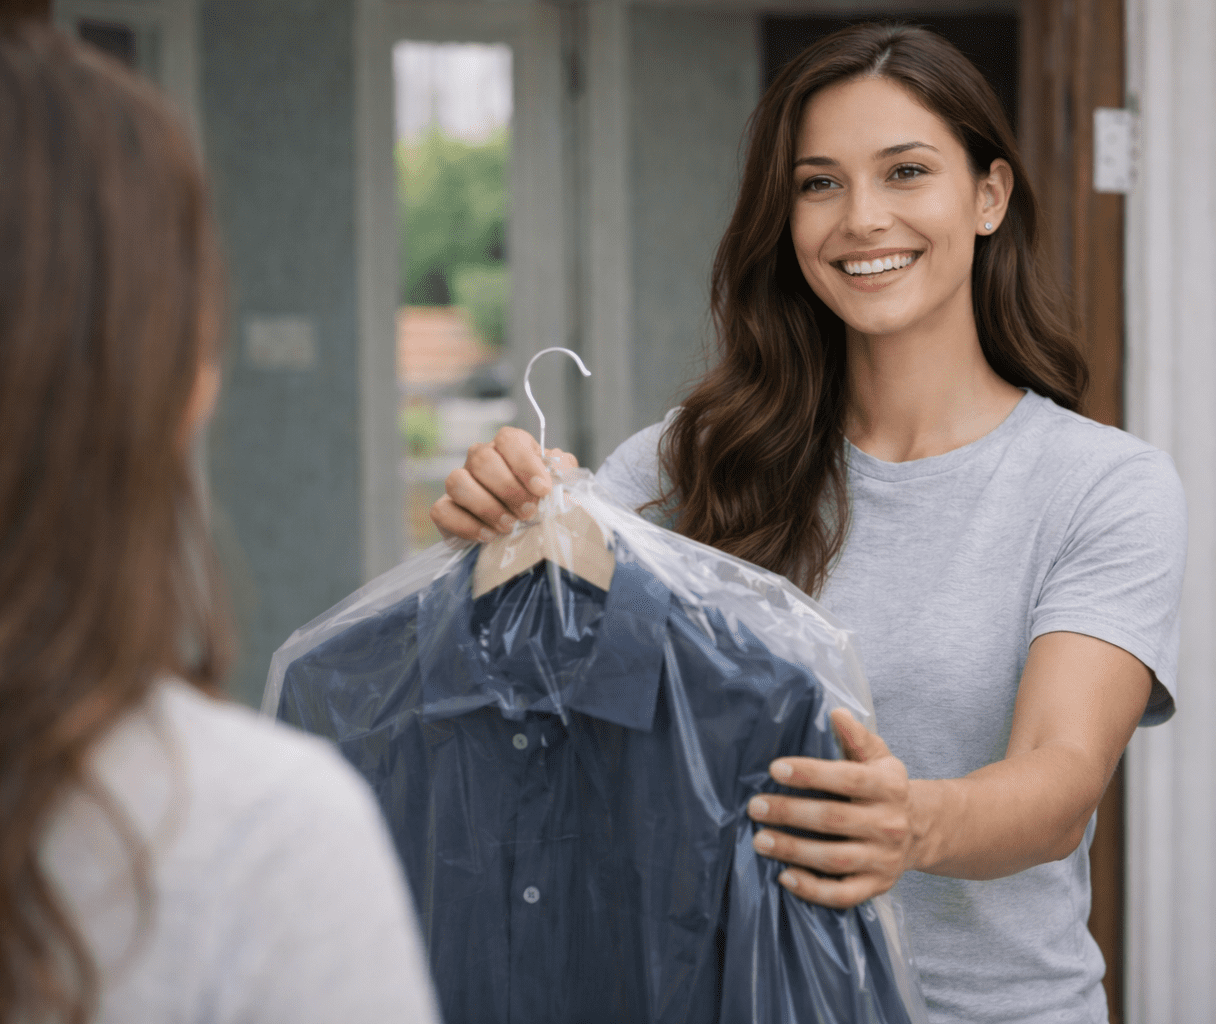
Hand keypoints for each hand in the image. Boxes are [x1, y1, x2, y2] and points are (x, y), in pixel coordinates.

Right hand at [430, 426, 578, 542]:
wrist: (525, 530)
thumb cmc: (542, 501)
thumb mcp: (560, 485)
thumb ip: (563, 472)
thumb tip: (560, 467)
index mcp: (510, 446)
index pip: (509, 440)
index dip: (525, 463)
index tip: (542, 489)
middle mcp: (481, 458)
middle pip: (482, 460)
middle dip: (508, 489)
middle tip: (528, 512)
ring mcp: (461, 481)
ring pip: (457, 482)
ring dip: (486, 507)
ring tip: (508, 526)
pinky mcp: (446, 508)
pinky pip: (442, 510)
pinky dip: (466, 525)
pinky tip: (488, 536)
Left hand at [747, 707, 912, 908]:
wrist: (922, 829)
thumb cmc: (884, 787)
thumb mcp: (879, 757)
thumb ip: (857, 737)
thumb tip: (835, 712)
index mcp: (889, 786)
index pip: (848, 778)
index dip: (811, 773)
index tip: (774, 769)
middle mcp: (889, 824)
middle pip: (834, 820)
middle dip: (790, 813)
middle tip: (755, 807)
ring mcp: (884, 859)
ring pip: (835, 859)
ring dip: (794, 851)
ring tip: (760, 840)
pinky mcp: (877, 886)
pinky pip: (843, 894)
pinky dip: (813, 889)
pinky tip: (785, 877)